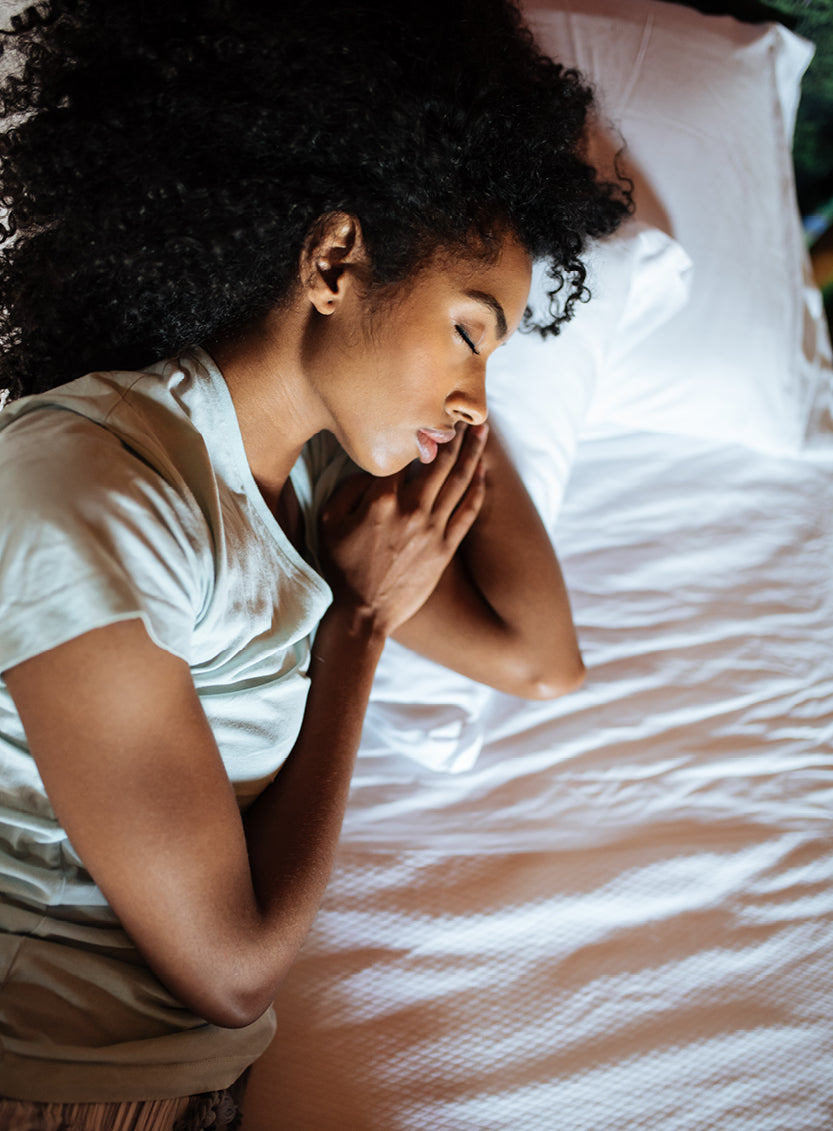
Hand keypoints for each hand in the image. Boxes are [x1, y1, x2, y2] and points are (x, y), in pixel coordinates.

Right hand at [318, 423, 487, 635]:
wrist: (362, 614)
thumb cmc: (340, 567)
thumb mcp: (328, 523)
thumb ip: (349, 489)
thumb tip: (372, 470)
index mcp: (380, 500)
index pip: (404, 455)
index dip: (417, 432)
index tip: (427, 412)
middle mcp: (412, 510)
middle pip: (440, 461)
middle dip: (454, 433)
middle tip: (465, 412)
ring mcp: (432, 530)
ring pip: (460, 482)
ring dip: (473, 453)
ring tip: (482, 430)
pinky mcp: (445, 549)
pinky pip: (468, 512)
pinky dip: (477, 489)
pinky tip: (482, 472)